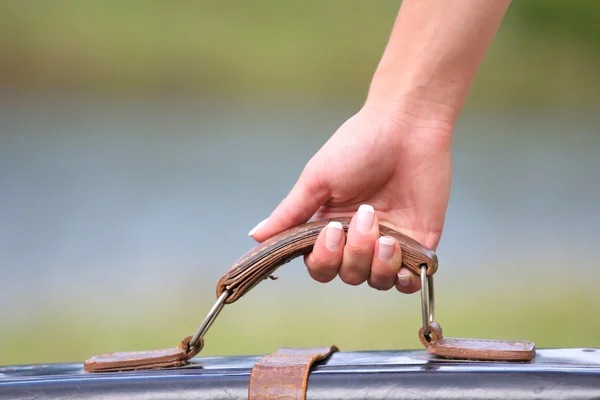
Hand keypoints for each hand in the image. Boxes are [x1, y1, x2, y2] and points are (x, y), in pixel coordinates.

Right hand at [248, 103, 452, 292]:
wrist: (407, 126)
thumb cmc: (359, 145)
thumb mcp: (317, 179)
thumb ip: (289, 212)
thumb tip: (255, 236)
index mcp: (330, 226)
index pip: (319, 264)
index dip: (323, 258)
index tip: (330, 230)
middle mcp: (358, 239)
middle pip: (346, 275)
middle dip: (354, 254)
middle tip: (365, 216)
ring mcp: (390, 243)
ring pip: (376, 281)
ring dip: (378, 263)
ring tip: (387, 234)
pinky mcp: (420, 244)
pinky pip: (410, 282)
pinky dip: (405, 278)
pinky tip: (402, 256)